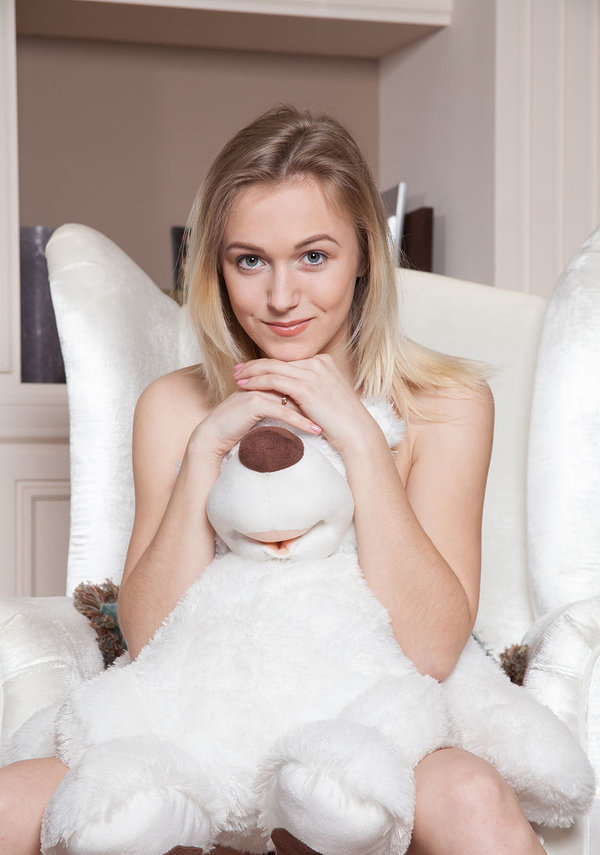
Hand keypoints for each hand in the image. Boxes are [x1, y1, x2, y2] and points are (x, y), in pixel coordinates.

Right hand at [188, 386, 322, 465]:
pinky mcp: (254, 403)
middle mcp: (263, 381)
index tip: (334, 406)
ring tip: (331, 423)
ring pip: (293, 398)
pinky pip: (283, 411)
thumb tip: (301, 411)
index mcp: (266, 381)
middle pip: (298, 387)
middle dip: (320, 400)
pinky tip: (314, 430)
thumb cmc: (237, 427)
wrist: (213, 436)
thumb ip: (279, 406)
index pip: (297, 382)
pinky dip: (300, 421)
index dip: (316, 393)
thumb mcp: (262, 414)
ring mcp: (258, 390)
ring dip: (314, 411)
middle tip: (339, 413)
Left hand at [232, 354, 384, 454]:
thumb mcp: (326, 398)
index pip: (288, 361)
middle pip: (278, 360)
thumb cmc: (342, 422)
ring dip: (251, 372)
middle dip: (254, 365)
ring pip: (272, 367)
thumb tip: (291, 395)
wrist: (356, 432)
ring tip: (236, 377)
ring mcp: (312, 373)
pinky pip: (273, 380)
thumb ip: (310, 390)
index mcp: (323, 362)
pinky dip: (256, 381)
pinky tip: (244, 386)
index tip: (251, 370)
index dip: (267, 364)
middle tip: (238, 370)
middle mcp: (317, 363)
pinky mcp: (305, 386)